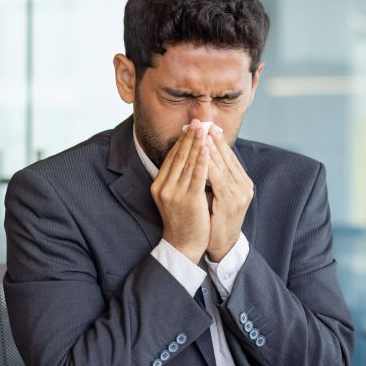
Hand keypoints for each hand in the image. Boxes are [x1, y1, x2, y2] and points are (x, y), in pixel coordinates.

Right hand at [150, 121, 210, 263]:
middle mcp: (164, 187)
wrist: (183, 244)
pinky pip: (196, 176)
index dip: (182, 141)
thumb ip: (178, 179)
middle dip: (189, 138)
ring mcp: (174, 193)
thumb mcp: (174, 196)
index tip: (191, 128)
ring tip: (204, 129)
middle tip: (198, 121)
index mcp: (159, 184)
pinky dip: (202, 161)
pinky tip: (207, 149)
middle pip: (178, 157)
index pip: (171, 157)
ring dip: (197, 144)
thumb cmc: (183, 220)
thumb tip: (187, 158)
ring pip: (188, 163)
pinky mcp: (188, 199)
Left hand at [205, 127, 253, 261]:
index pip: (230, 157)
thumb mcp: (219, 194)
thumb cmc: (217, 219)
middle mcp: (244, 186)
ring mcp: (240, 194)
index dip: (219, 141)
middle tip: (205, 124)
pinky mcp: (231, 202)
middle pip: (228, 158)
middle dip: (214, 140)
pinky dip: (210, 166)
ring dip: (211, 149)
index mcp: (243, 182)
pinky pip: (218, 179)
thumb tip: (205, 156)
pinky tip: (202, 155)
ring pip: (223, 166)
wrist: (222, 244)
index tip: (209, 127)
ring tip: (202, 134)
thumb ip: (217, 177)